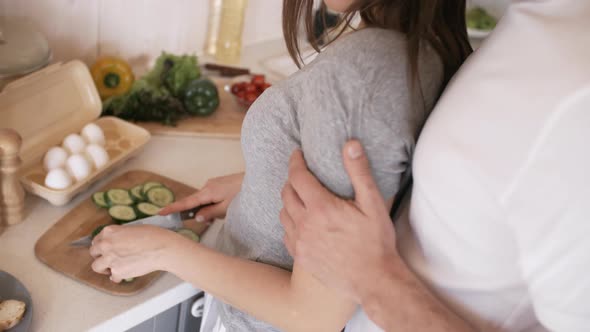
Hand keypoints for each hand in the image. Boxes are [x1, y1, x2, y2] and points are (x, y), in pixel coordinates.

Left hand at [89, 224, 181, 282]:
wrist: (162, 248)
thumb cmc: (153, 236)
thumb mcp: (134, 228)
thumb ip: (121, 234)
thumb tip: (119, 241)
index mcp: (110, 231)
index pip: (96, 239)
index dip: (101, 245)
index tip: (105, 248)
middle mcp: (106, 244)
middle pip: (93, 252)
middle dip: (100, 255)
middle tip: (108, 258)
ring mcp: (110, 259)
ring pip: (96, 267)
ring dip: (104, 268)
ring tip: (112, 268)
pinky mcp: (118, 272)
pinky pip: (113, 277)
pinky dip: (118, 277)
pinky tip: (124, 274)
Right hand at [159, 172, 243, 222]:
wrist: (257, 178)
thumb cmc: (242, 194)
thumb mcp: (226, 208)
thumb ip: (210, 213)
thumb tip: (196, 217)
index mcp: (207, 192)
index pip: (186, 203)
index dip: (173, 209)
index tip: (160, 213)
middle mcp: (207, 185)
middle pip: (195, 202)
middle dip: (200, 213)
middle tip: (213, 219)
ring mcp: (213, 183)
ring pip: (205, 200)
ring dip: (210, 208)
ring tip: (226, 211)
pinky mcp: (219, 183)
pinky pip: (211, 195)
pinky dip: (214, 203)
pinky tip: (227, 205)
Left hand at [280, 140, 397, 302]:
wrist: (374, 281)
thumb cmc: (376, 242)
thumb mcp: (373, 203)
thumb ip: (359, 172)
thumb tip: (350, 144)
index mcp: (321, 208)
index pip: (298, 176)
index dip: (295, 161)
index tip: (297, 154)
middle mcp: (305, 224)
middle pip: (287, 193)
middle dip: (292, 179)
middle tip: (302, 174)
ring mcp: (300, 243)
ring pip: (283, 213)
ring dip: (289, 201)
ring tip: (301, 196)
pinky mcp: (301, 257)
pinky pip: (286, 233)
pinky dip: (289, 222)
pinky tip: (301, 221)